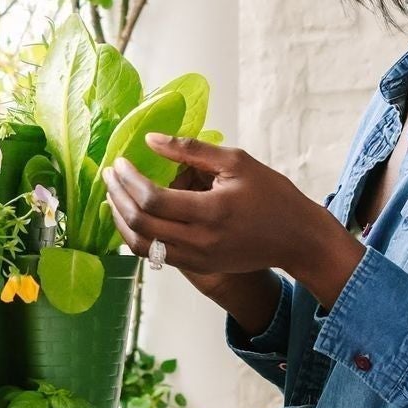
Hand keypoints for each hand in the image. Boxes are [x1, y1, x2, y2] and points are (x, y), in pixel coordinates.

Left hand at [104, 139, 362, 317]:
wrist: (296, 238)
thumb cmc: (271, 194)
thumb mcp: (235, 162)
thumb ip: (190, 150)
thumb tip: (150, 140)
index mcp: (211, 211)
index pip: (152, 199)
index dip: (128, 180)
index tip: (120, 162)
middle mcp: (200, 241)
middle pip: (140, 224)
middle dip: (117, 196)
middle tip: (110, 175)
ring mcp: (197, 259)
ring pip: (141, 245)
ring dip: (121, 220)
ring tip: (114, 194)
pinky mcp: (197, 267)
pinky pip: (155, 254)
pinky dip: (137, 235)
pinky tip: (132, 215)